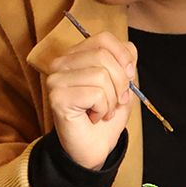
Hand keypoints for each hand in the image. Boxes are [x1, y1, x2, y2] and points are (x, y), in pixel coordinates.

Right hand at [44, 32, 137, 170]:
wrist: (93, 147)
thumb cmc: (105, 114)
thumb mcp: (121, 84)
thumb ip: (125, 62)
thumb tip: (129, 50)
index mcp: (76, 54)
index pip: (104, 38)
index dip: (123, 56)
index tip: (129, 76)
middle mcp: (61, 63)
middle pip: (103, 56)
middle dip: (120, 82)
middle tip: (116, 101)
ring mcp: (56, 79)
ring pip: (101, 75)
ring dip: (111, 99)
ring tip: (103, 111)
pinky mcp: (57, 97)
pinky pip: (96, 94)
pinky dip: (103, 109)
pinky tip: (93, 117)